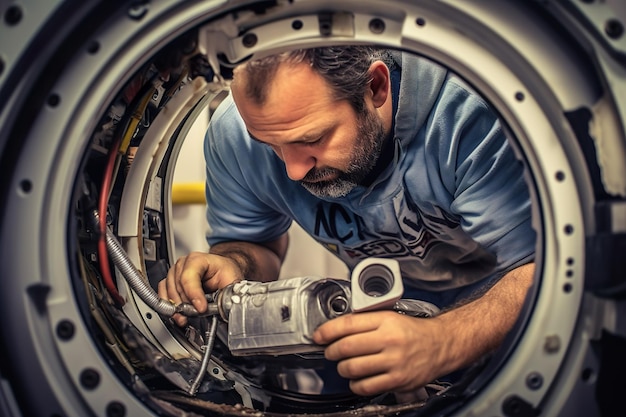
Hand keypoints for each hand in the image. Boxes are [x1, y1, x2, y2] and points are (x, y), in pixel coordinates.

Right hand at [157, 251, 242, 325]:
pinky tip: (177, 314)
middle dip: (187, 303)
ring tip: (188, 317)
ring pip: (169, 292)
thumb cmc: (225, 272)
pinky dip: (168, 306)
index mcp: (198, 259)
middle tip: (197, 314)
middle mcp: (183, 264)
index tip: (201, 308)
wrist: (221, 270)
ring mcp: (174, 273)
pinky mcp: (170, 282)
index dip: (194, 295)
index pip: (189, 277)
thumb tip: (226, 306)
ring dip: (177, 307)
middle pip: (178, 286)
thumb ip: (228, 292)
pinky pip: (163, 294)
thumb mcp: (232, 280)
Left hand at [312, 311, 447, 395]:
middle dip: (331, 351)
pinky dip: (355, 384)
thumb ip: (365, 321)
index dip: (327, 331)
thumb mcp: (390, 316)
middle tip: (330, 351)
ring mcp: (393, 362)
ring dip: (342, 368)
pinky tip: (357, 378)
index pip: (348, 324)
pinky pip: (365, 386)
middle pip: (346, 347)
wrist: (440, 345)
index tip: (319, 336)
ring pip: (352, 368)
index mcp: (385, 321)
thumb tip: (335, 329)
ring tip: (344, 365)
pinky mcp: (397, 380)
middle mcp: (389, 340)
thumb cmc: (413, 331)